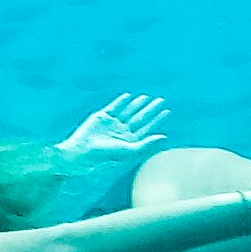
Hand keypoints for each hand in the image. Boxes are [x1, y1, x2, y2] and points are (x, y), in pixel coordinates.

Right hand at [57, 92, 171, 161]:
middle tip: (161, 100)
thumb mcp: (129, 150)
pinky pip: (113, 107)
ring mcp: (112, 124)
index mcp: (130, 140)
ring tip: (146, 97)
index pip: (147, 127)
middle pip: (140, 117)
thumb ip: (146, 144)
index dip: (157, 119)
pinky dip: (121, 101)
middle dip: (150, 109)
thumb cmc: (105, 155)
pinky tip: (128, 96)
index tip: (167, 111)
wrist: (83, 151)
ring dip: (137, 104)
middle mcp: (122, 131)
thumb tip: (164, 137)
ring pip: (128, 111)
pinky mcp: (101, 117)